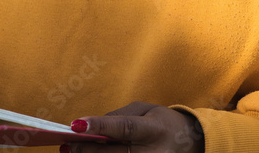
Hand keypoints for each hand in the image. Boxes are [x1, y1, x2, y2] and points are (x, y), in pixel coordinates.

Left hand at [65, 101, 203, 152]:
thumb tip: (91, 126)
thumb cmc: (163, 123)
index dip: (100, 126)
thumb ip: (118, 116)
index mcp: (154, 129)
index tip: (76, 124)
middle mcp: (152, 152)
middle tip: (69, 141)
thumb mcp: (145, 110)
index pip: (124, 128)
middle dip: (86, 147)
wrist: (190, 143)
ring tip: (72, 151)